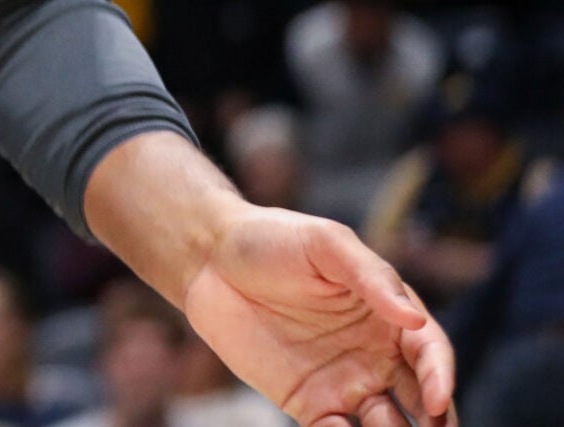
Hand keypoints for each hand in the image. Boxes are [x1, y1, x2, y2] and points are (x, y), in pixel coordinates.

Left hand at [182, 207, 455, 426]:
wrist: (207, 258)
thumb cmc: (272, 239)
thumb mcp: (324, 244)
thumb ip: (371, 277)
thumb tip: (414, 318)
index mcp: (389, 316)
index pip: (429, 353)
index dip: (440, 378)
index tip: (439, 402)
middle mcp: (376, 355)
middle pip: (421, 399)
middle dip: (437, 423)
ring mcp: (344, 382)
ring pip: (386, 425)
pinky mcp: (308, 403)